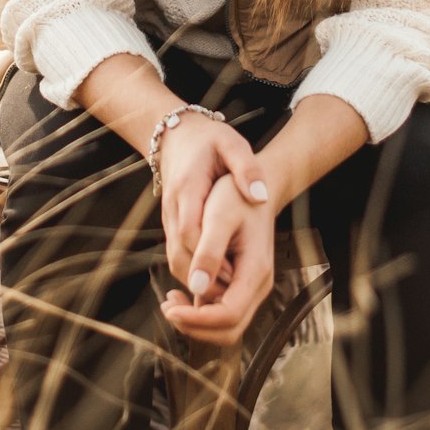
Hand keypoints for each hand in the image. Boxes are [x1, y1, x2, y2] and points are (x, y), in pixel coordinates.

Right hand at [156, 114, 268, 295]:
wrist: (178, 135)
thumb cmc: (208, 140)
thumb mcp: (231, 144)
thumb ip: (246, 167)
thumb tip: (260, 195)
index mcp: (188, 187)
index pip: (189, 231)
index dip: (207, 258)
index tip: (231, 275)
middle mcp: (173, 207)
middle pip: (178, 255)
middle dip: (202, 280)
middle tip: (233, 294)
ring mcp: (169, 218)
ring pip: (176, 261)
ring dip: (198, 282)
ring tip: (230, 293)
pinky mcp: (171, 226)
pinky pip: (178, 258)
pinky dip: (195, 274)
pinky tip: (219, 281)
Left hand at [159, 171, 274, 345]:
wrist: (253, 187)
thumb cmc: (236, 195)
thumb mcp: (219, 215)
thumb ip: (209, 251)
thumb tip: (195, 286)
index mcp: (256, 271)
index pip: (229, 315)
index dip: (198, 320)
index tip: (170, 309)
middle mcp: (258, 285)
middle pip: (229, 329)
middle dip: (196, 326)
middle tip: (167, 309)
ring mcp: (251, 287)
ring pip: (225, 324)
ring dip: (197, 321)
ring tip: (169, 302)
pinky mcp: (241, 284)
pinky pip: (222, 310)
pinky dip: (201, 310)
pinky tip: (180, 294)